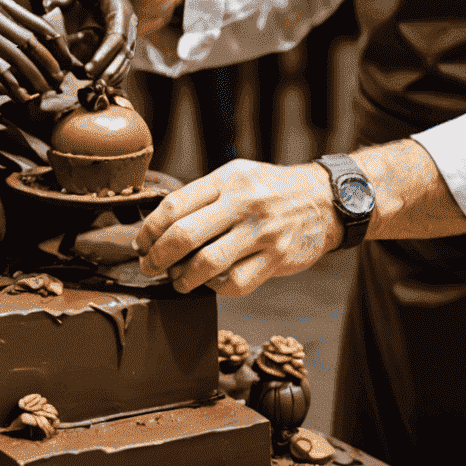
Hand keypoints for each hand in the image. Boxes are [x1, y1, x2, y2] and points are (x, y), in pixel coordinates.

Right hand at [0, 0, 67, 101]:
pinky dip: (6, 85)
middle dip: (49, 63)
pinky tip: (17, 94)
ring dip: (33, 77)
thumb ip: (4, 12)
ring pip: (14, 58)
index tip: (65, 57)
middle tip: (59, 78)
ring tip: (43, 90)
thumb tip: (25, 29)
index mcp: (1, 3)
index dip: (55, 43)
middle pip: (30, 43)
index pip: (38, 24)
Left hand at [45, 0, 136, 85]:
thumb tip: (55, 6)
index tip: (90, 69)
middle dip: (112, 69)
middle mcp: (122, 13)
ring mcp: (119, 22)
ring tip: (96, 88)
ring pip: (124, 54)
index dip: (106, 53)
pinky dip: (109, 67)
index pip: (118, 32)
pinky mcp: (110, 28)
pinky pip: (115, 52)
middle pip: (125, 48)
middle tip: (95, 86)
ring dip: (113, 72)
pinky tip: (97, 81)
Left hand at [133, 160, 337, 294]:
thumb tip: (160, 227)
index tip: (140, 244)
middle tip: (150, 266)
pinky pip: (236, 283)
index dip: (150, 229)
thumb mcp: (238, 177)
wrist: (325, 200)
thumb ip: (204, 196)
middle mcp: (244, 203)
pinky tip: (211, 283)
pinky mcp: (278, 258)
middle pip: (185, 235)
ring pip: (208, 264)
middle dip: (158, 257)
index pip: (175, 205)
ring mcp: (262, 232)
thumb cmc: (271, 189)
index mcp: (228, 179)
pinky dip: (216, 288)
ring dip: (183, 278)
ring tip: (177, 280)